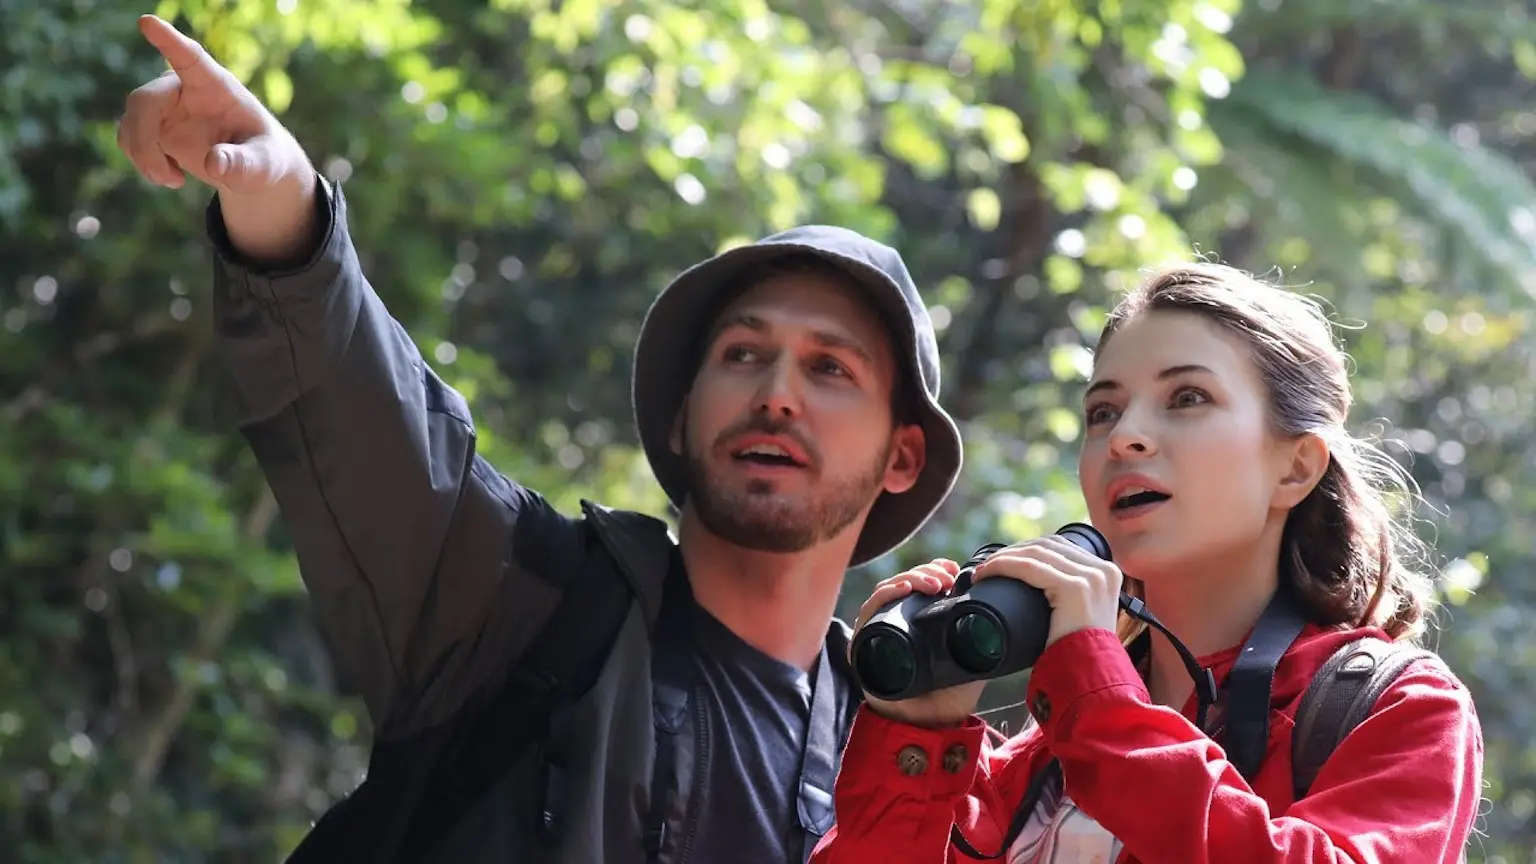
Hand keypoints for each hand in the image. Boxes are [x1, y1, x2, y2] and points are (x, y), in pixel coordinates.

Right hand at [117, 15, 310, 194]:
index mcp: (217, 86)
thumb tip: (213, 164)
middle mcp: (186, 89)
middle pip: (145, 99)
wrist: (252, 166)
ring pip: (132, 120)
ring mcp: (167, 106)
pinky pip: (129, 136)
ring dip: (143, 156)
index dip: (169, 41)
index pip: (190, 58)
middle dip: (144, 139)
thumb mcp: (263, 165)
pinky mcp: (154, 125)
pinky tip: (172, 177)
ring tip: (174, 181)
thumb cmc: (264, 157)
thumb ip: (243, 163)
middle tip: (166, 178)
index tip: (147, 22)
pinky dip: (142, 161)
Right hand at [851, 560, 986, 728]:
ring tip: (933, 582)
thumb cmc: (949, 697)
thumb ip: (983, 642)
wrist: (930, 729)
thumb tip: (1004, 619)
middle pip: (903, 584)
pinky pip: (868, 614)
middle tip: (946, 576)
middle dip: (925, 571)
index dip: (934, 570)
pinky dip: (884, 597)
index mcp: (916, 623)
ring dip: (909, 579)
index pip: (920, 586)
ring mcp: (876, 634)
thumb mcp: (973, 661)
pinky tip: (904, 589)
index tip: (954, 568)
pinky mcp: (862, 648)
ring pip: (887, 592)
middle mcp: (894, 624)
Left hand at [972, 535, 1122, 648]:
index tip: (1003, 560)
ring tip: (984, 570)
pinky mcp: (1076, 588)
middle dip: (1014, 551)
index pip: (1059, 547)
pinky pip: (1029, 567)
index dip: (1027, 549)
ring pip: (1035, 553)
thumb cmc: (1078, 654)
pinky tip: (987, 573)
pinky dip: (1003, 566)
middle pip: (1048, 545)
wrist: (1090, 678)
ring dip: (1003, 557)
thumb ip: (1068, 597)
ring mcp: (1092, 578)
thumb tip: (1036, 589)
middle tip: (989, 565)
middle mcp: (1103, 570)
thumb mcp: (1079, 615)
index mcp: (1106, 573)